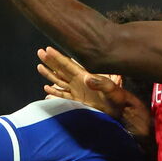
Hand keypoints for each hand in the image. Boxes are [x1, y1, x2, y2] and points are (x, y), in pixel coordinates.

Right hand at [37, 47, 154, 148]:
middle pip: (61, 69)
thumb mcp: (112, 90)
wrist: (122, 111)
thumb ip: (101, 84)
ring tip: (39, 66)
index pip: (68, 64)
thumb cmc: (119, 99)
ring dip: (50, 74)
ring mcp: (78, 90)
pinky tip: (47, 89)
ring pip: (59, 80)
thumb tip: (87, 78)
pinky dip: (54, 92)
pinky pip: (63, 95)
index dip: (57, 57)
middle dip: (50, 61)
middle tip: (40, 52)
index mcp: (85, 76)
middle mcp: (80, 81)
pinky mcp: (78, 100)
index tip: (48, 49)